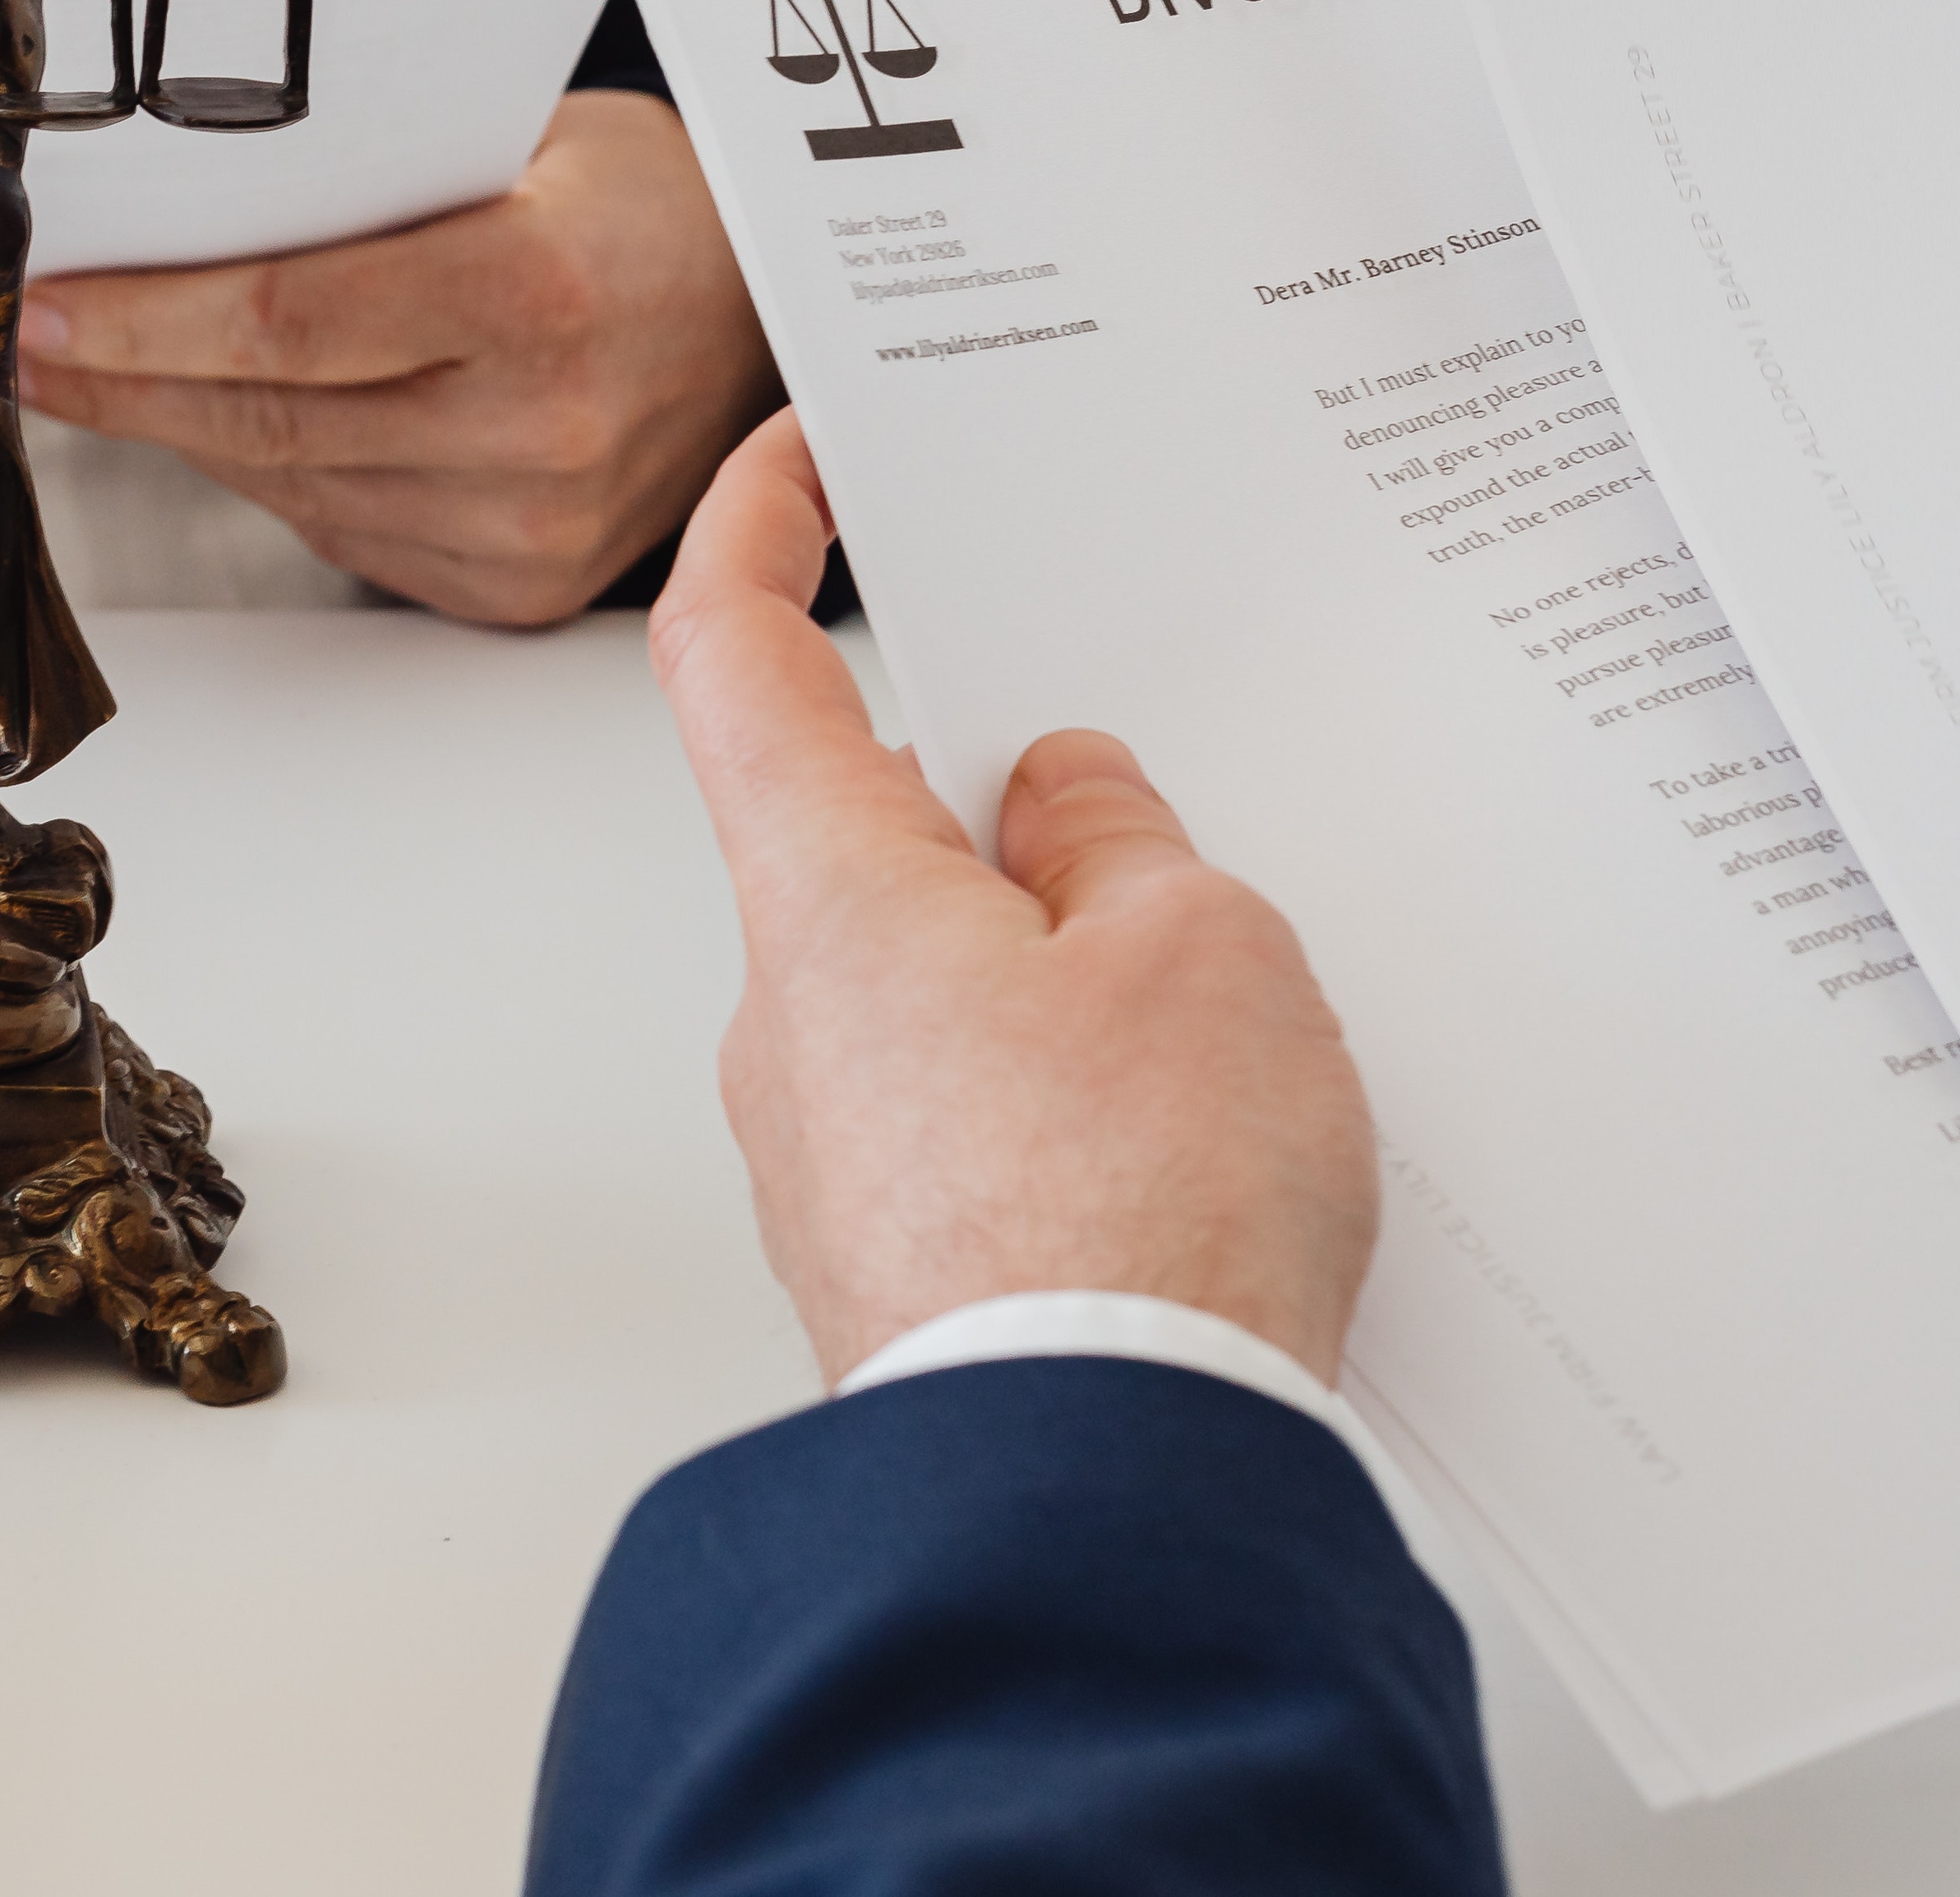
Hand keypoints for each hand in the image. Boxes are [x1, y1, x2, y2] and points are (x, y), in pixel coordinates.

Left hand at [10, 90, 773, 623]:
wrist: (773, 320)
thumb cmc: (640, 207)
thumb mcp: (513, 148)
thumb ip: (360, 189)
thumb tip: (168, 214)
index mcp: (539, 295)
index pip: (285, 319)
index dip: (141, 320)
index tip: (41, 302)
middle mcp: (539, 430)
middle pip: (263, 413)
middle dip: (118, 377)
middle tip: (24, 339)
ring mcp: (529, 527)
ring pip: (286, 481)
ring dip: (175, 426)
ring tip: (94, 370)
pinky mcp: (515, 585)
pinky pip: (340, 526)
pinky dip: (265, 472)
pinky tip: (216, 420)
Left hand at [651, 412, 1376, 1385]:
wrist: (1104, 1503)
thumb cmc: (1134, 1226)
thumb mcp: (1200, 953)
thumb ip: (1123, 844)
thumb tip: (1068, 810)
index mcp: (827, 893)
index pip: (735, 654)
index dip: (755, 530)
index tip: (797, 457)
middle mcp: (788, 1017)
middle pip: (874, 837)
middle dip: (1016, 814)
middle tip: (1164, 831)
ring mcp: (832, 1151)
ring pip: (942, 986)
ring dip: (1065, 973)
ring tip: (1224, 1030)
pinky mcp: (897, 1256)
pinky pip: (977, 1115)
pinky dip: (1074, 1096)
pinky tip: (1195, 1147)